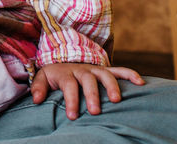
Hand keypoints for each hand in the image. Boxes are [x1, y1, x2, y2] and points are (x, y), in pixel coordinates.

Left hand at [30, 63, 144, 119]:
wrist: (63, 60)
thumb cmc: (54, 76)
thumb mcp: (43, 79)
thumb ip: (39, 88)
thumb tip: (36, 99)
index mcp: (66, 73)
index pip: (69, 86)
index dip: (71, 100)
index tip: (73, 116)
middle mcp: (82, 69)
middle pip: (88, 80)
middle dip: (92, 95)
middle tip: (95, 111)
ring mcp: (95, 69)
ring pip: (105, 74)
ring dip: (112, 86)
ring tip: (116, 100)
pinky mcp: (105, 70)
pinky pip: (120, 70)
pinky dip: (130, 74)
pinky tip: (140, 83)